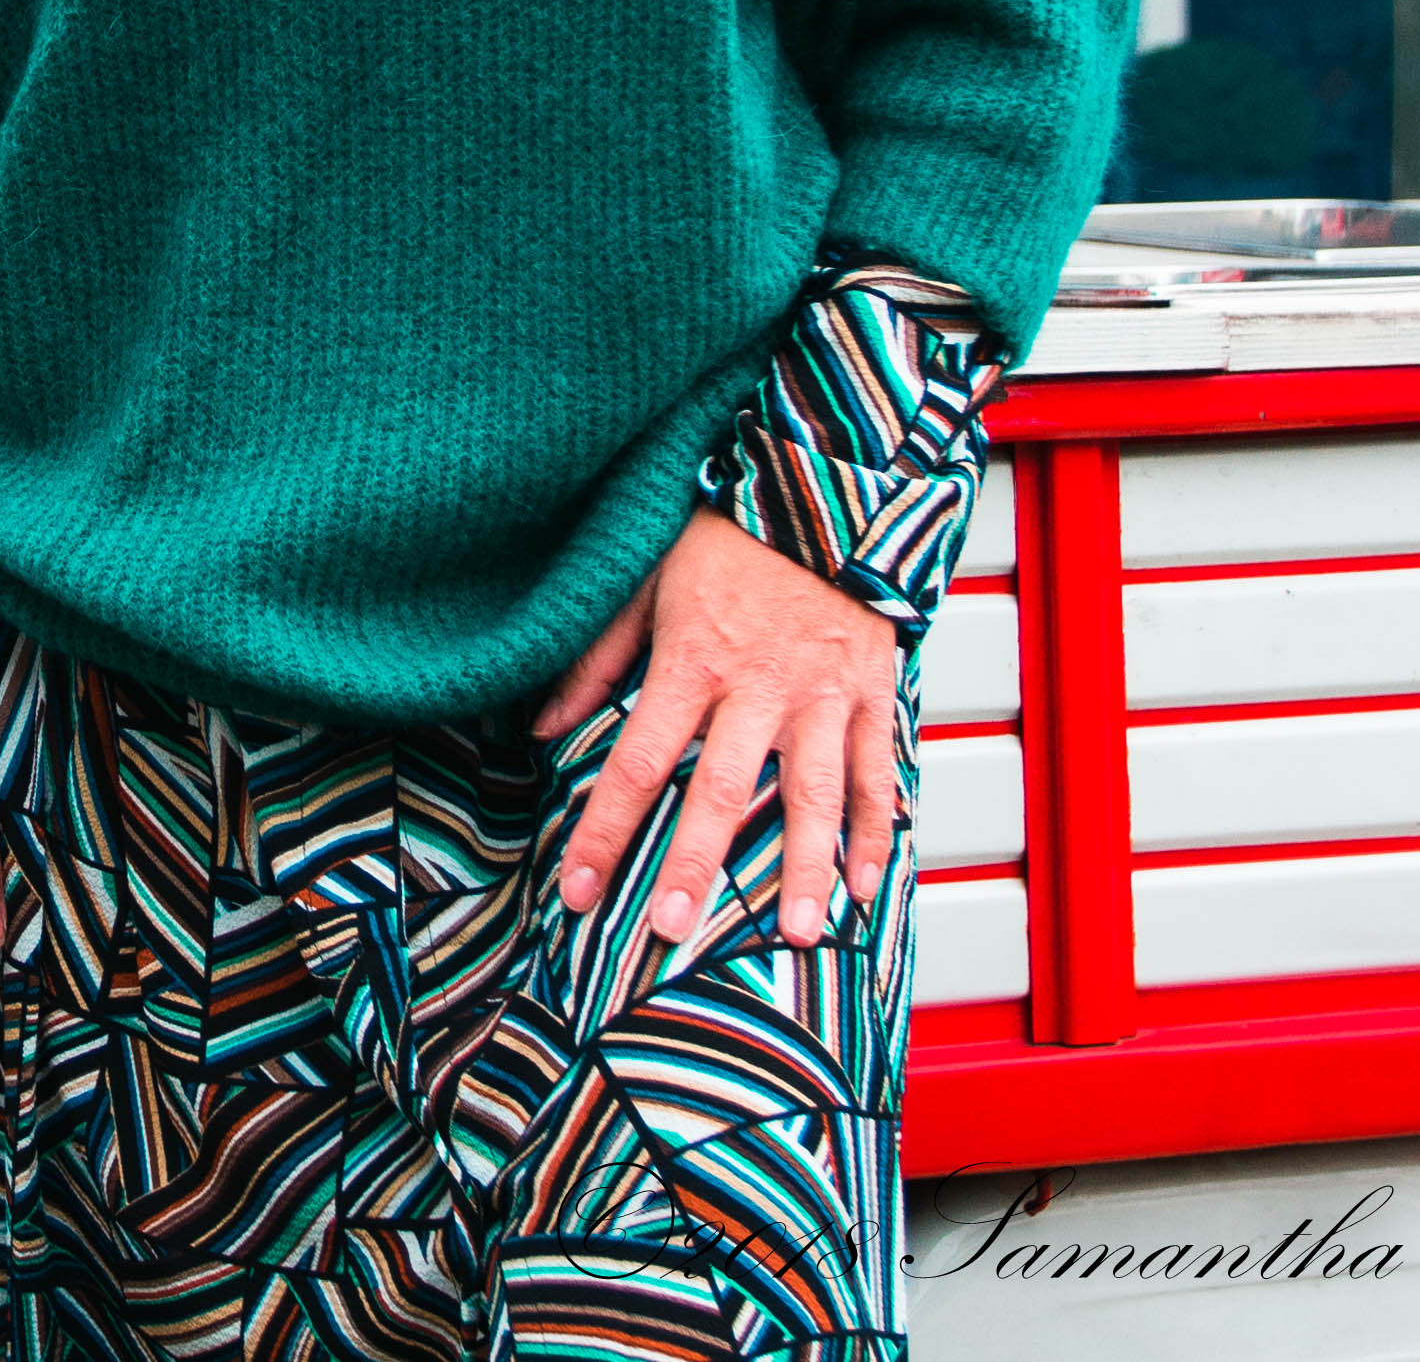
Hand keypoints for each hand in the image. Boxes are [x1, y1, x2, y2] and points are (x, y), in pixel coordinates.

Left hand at [531, 508, 904, 949]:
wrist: (822, 487)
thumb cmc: (725, 535)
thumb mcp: (642, 582)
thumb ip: (594, 661)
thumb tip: (541, 728)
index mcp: (692, 661)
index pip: (639, 762)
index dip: (604, 831)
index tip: (578, 890)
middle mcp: (757, 686)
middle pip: (723, 792)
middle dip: (695, 866)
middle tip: (674, 932)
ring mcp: (821, 693)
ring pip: (814, 794)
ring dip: (807, 868)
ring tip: (800, 933)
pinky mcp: (869, 691)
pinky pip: (877, 770)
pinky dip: (878, 830)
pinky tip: (866, 883)